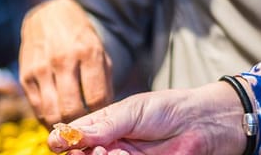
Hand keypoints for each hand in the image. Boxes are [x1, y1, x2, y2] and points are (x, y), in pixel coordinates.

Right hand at [19, 0, 113, 125]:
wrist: (49, 15)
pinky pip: (37, 108)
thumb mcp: (99, 52)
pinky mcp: (25, 75)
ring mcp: (41, 68)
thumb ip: (103, 82)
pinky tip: (57, 119)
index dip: (101, 118)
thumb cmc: (79, 38)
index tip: (102, 123)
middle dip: (81, 126)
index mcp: (87, 53)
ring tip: (71, 130)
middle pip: (72, 110)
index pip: (96, 99)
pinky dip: (47, 119)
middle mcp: (63, 60)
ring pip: (52, 113)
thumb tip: (103, 115)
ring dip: (62, 127)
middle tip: (86, 132)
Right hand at [47, 84, 246, 154]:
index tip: (57, 142)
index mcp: (105, 126)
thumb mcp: (132, 111)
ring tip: (107, 152)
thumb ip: (103, 125)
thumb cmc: (168, 109)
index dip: (63, 140)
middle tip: (85, 149)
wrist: (203, 123)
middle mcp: (110, 145)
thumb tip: (71, 134)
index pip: (76, 135)